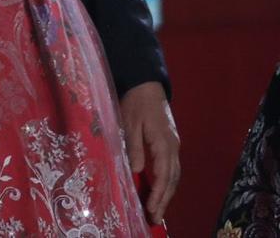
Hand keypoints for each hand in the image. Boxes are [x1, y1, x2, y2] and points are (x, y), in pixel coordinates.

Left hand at [121, 81, 177, 225]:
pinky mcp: (171, 144)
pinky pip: (172, 168)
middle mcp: (173, 148)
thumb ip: (134, 147)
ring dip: (167, 194)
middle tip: (155, 217)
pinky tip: (161, 191)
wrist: (147, 86)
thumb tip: (135, 171)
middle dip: (164, 200)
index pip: (164, 175)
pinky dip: (167, 183)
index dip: (158, 194)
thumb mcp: (130, 123)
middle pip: (172, 179)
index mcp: (163, 143)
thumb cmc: (135, 103)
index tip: (152, 208)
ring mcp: (174, 146)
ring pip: (174, 176)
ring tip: (158, 210)